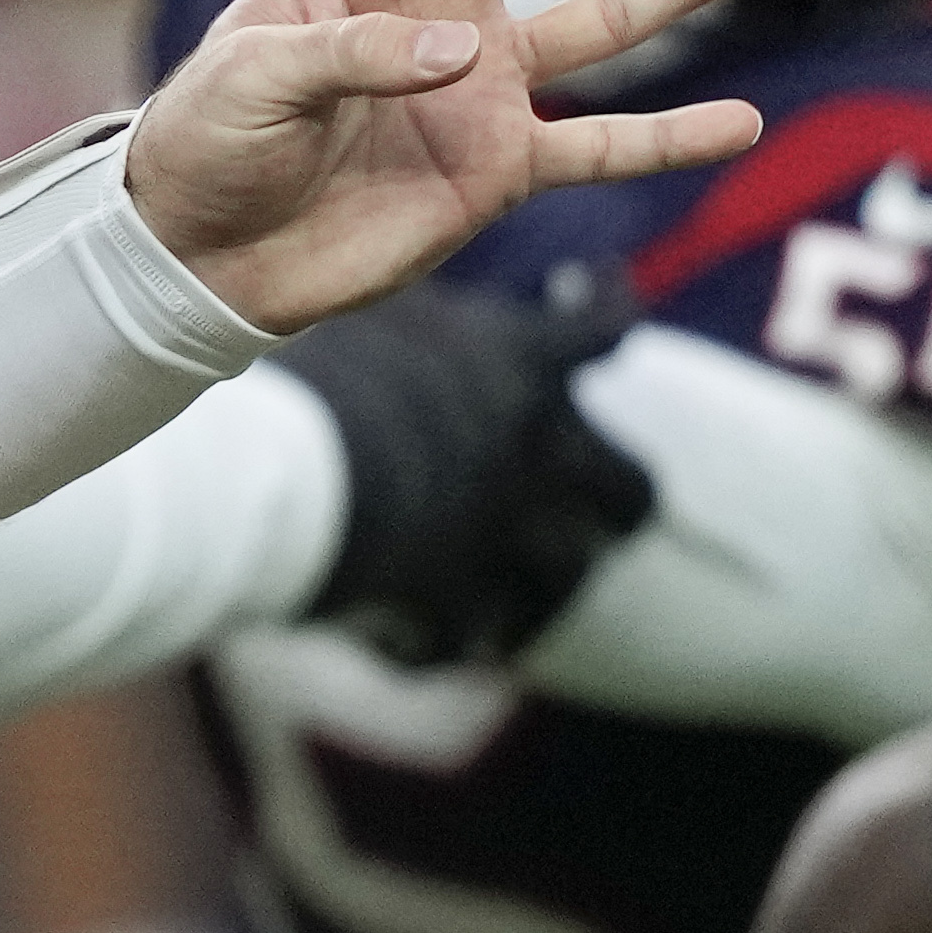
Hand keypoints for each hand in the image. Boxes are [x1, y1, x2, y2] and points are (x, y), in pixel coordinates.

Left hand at [128, 0, 784, 333]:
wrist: (206, 247)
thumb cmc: (209, 136)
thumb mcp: (253, 74)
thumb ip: (355, 53)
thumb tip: (468, 52)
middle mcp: (446, 7)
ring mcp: (483, 87)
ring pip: (608, 23)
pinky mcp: (500, 167)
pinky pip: (603, 148)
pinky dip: (671, 138)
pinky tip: (742, 120)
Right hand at [284, 283, 657, 665]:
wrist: (301, 470)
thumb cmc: (322, 370)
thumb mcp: (370, 312)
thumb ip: (416, 318)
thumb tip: (405, 291)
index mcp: (519, 367)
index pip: (601, 327)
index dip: (607, 308)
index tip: (596, 291)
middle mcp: (538, 455)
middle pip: (630, 491)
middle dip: (617, 503)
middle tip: (598, 509)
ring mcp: (511, 535)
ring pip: (569, 579)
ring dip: (541, 591)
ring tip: (508, 607)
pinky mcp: (460, 602)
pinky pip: (468, 637)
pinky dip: (444, 639)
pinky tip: (406, 641)